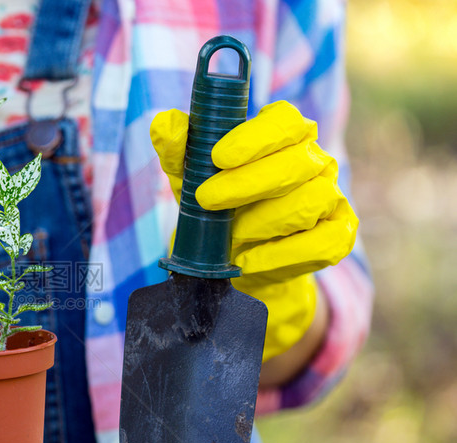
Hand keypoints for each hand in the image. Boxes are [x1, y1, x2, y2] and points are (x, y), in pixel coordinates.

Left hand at [150, 101, 357, 360]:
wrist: (236, 260)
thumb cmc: (215, 206)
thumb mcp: (189, 176)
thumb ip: (178, 148)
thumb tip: (166, 124)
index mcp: (284, 135)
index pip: (284, 120)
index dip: (254, 138)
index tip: (217, 157)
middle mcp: (315, 160)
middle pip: (297, 161)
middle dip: (247, 183)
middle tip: (206, 200)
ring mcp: (331, 197)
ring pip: (311, 200)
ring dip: (263, 221)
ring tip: (229, 236)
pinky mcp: (338, 235)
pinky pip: (323, 242)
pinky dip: (281, 255)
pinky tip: (248, 261)